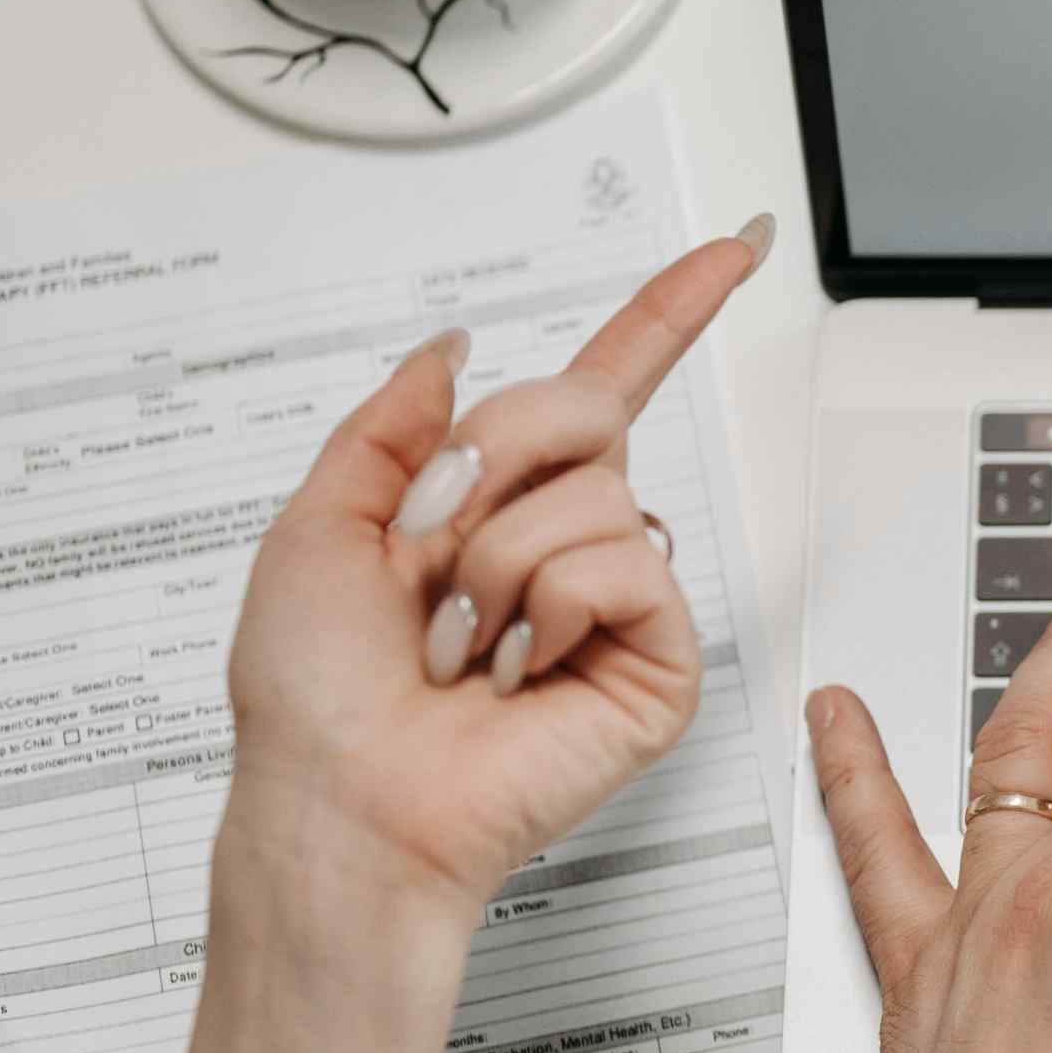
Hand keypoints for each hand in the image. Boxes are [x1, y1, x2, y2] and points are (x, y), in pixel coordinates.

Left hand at [217, 226, 765, 923]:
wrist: (343, 802)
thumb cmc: (315, 698)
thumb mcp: (317, 523)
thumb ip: (392, 423)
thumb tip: (452, 350)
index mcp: (499, 501)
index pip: (606, 383)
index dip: (672, 310)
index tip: (736, 250)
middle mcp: (569, 541)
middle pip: (585, 407)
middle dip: (492, 458)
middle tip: (432, 546)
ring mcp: (617, 600)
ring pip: (597, 495)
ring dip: (499, 565)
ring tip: (465, 642)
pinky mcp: (656, 659)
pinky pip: (628, 567)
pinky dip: (551, 610)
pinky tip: (516, 669)